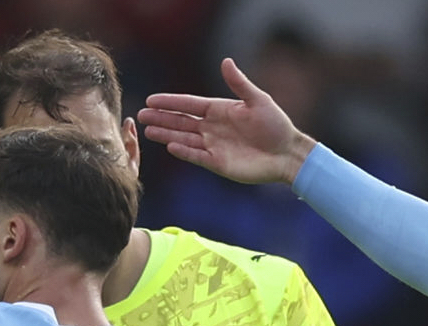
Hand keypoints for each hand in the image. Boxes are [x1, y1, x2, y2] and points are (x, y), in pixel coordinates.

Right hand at [139, 58, 313, 185]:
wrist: (286, 153)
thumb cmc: (276, 125)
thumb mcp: (258, 100)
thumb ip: (239, 83)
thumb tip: (225, 61)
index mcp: (220, 110)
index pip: (189, 104)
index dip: (170, 102)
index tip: (152, 100)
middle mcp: (213, 127)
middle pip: (181, 121)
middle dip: (161, 118)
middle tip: (141, 115)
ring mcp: (214, 145)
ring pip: (184, 138)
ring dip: (166, 134)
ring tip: (148, 131)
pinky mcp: (218, 163)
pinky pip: (196, 155)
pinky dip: (184, 151)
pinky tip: (170, 146)